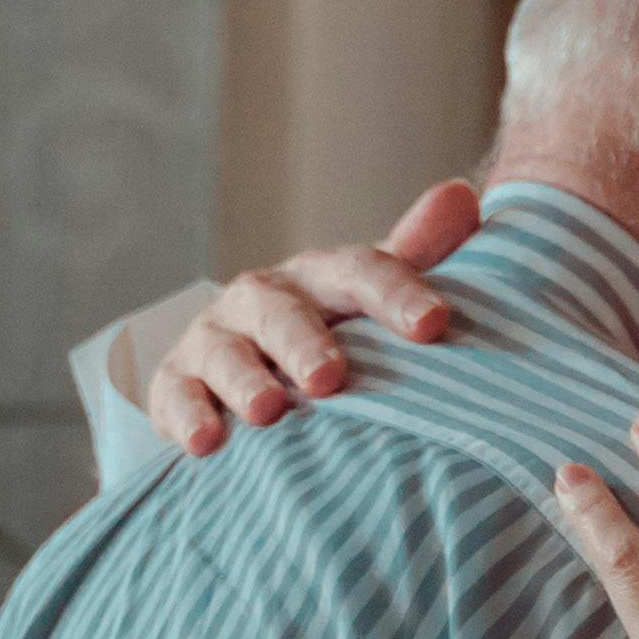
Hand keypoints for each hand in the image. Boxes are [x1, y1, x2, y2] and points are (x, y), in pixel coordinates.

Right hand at [149, 179, 482, 454]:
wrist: (245, 374)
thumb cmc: (331, 336)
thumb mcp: (371, 300)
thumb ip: (417, 257)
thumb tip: (463, 195)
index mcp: (321, 277)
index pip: (362, 272)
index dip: (397, 293)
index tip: (434, 323)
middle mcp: (262, 298)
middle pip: (284, 313)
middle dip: (304, 343)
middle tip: (329, 378)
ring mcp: (214, 339)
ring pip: (225, 354)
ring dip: (245, 381)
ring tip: (268, 410)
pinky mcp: (175, 384)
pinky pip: (176, 396)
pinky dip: (189, 417)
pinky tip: (207, 442)